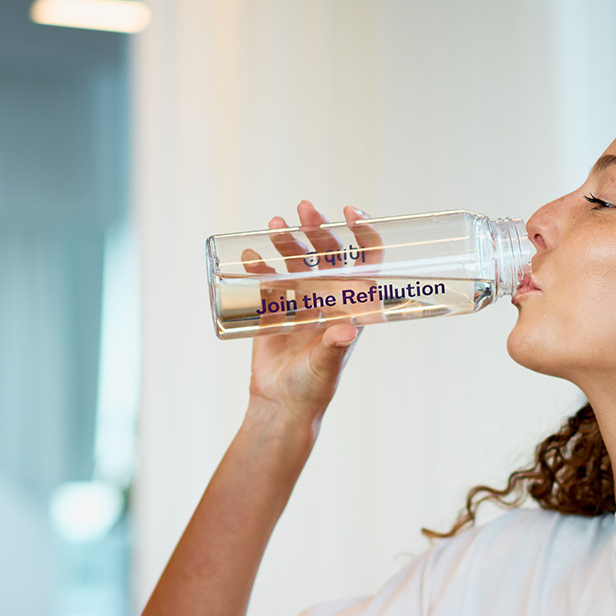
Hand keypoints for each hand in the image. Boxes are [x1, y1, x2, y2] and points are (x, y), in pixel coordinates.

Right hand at [243, 201, 382, 427]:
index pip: (365, 263)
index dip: (363, 235)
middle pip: (328, 255)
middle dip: (318, 230)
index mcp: (350, 306)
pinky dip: (259, 265)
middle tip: (306, 211)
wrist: (280, 404)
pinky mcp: (275, 308)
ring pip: (298, 261)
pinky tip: (250, 256)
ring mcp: (301, 300)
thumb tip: (348, 330)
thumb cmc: (312, 388)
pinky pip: (268, 279)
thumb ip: (334, 346)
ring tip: (275, 225)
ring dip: (288, 241)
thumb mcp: (326, 366)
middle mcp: (329, 298)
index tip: (351, 213)